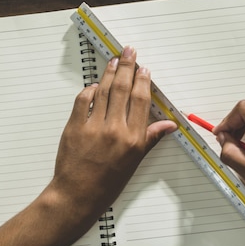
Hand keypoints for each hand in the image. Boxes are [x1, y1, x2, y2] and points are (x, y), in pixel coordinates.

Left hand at [0, 47, 177, 245]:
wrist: (78, 195)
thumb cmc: (108, 182)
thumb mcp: (135, 162)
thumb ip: (150, 138)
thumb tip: (170, 125)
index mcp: (133, 138)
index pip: (141, 100)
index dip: (143, 81)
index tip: (144, 69)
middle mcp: (115, 129)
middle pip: (123, 89)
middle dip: (127, 66)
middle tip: (129, 51)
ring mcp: (93, 127)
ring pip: (104, 90)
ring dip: (110, 72)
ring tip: (115, 60)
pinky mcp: (74, 127)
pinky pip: (83, 100)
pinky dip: (90, 90)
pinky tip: (95, 85)